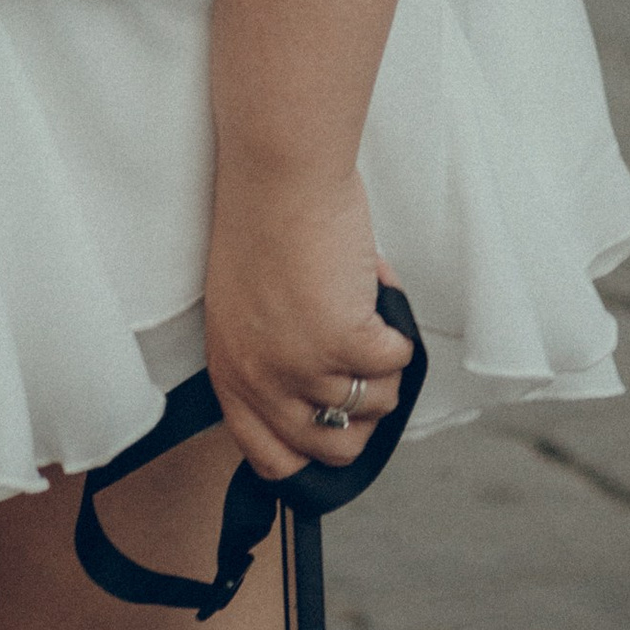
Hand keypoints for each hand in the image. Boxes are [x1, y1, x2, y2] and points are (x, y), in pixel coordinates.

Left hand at [202, 164, 412, 482]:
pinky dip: (398, 330)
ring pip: (376, 406)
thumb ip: (276, 360)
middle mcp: (262, 380)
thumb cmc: (264, 223)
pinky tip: (374, 290)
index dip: (311, 452)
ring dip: (383, 365)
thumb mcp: (247, 310)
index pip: (270, 458)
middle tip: (366, 369)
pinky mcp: (346, 340)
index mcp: (231, 373)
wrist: (278, 171)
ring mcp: (304, 365)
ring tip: (366, 313)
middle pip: (332, 448)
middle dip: (362, 416)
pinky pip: (398, 364)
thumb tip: (331, 402)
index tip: (336, 428)